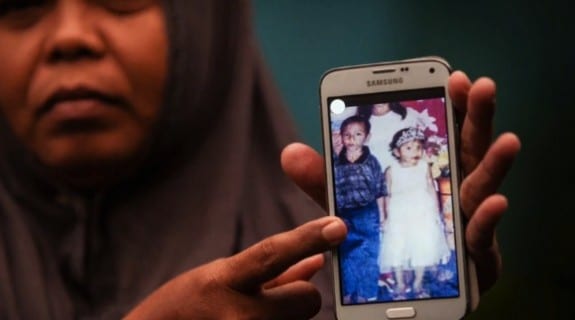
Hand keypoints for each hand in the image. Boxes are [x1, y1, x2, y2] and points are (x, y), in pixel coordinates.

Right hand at [125, 217, 346, 319]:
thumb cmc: (186, 308)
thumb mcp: (223, 278)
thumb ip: (275, 272)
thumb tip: (319, 259)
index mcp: (225, 282)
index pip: (273, 253)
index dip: (308, 237)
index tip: (339, 226)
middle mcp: (238, 315)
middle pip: (308, 300)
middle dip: (299, 298)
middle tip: (273, 300)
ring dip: (286, 319)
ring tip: (250, 317)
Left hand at [281, 71, 520, 292]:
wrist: (405, 286)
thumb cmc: (387, 235)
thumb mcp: (349, 205)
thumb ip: (325, 180)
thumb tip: (290, 151)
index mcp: (427, 170)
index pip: (440, 131)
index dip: (449, 104)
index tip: (453, 76)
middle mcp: (452, 188)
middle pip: (467, 148)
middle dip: (477, 116)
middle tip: (482, 85)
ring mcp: (466, 219)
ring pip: (481, 187)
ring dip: (494, 163)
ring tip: (508, 139)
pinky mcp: (472, 255)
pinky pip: (480, 235)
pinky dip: (486, 220)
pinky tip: (493, 203)